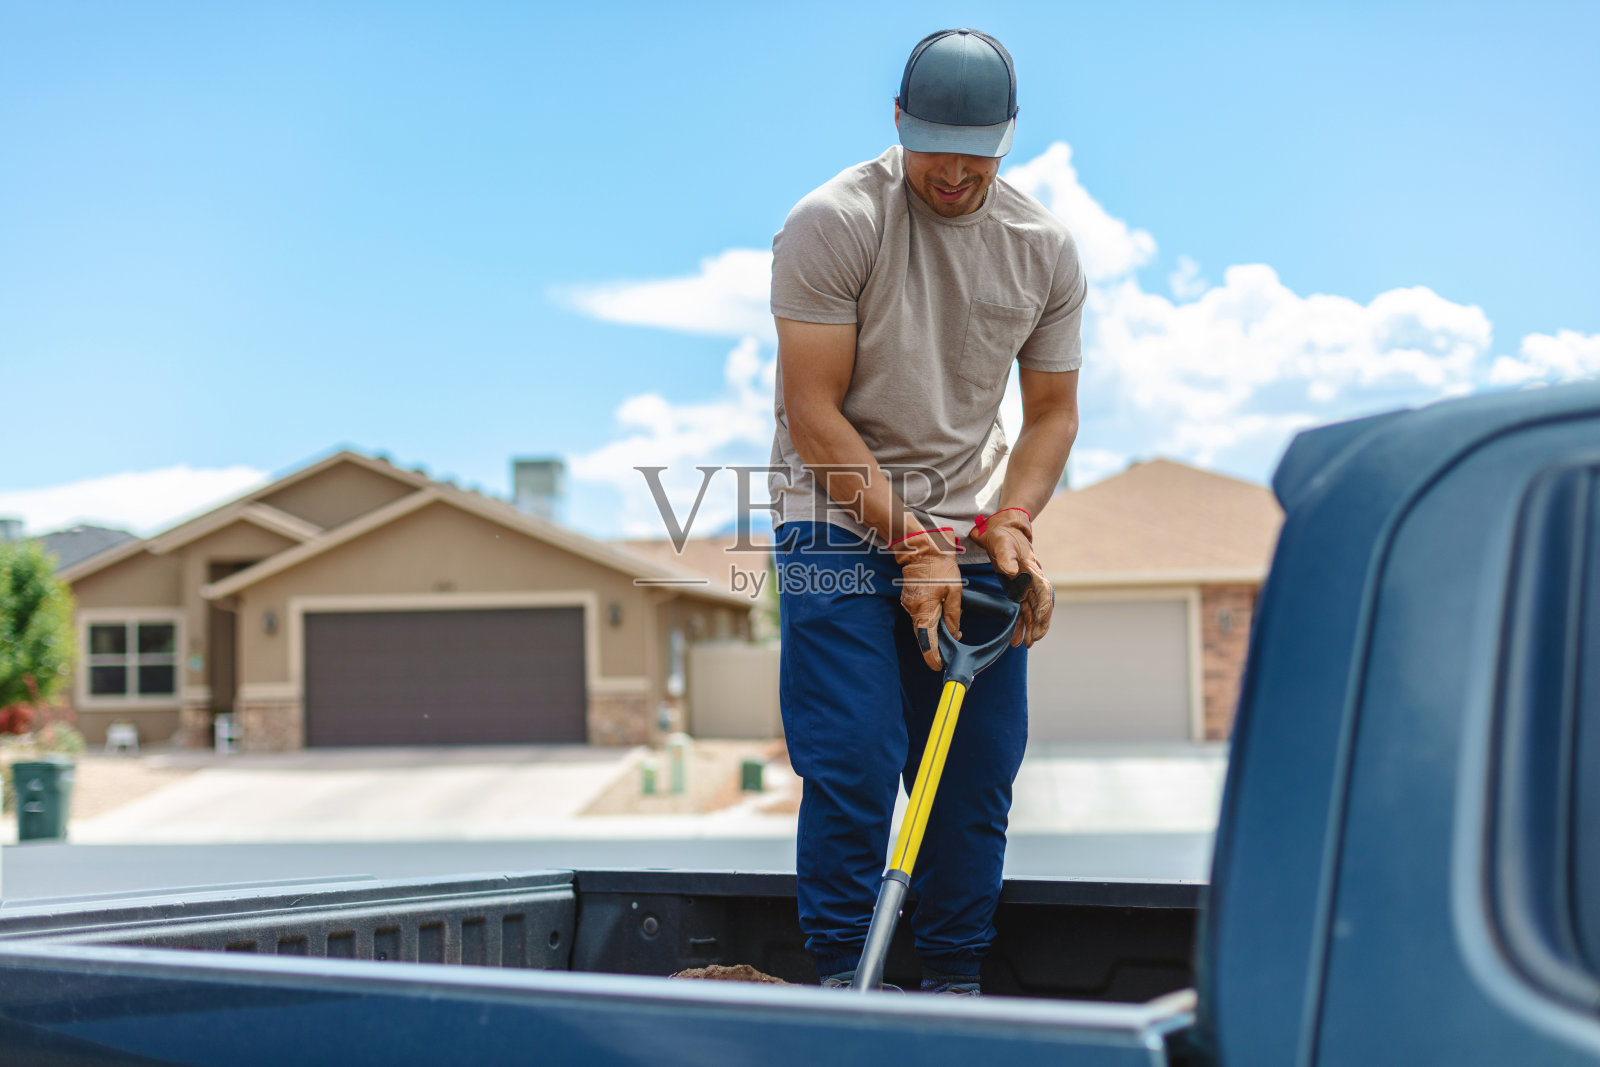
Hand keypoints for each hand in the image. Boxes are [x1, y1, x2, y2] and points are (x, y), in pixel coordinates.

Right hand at [892, 529, 962, 670]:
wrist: (922, 549)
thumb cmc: (939, 567)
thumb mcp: (954, 591)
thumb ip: (954, 615)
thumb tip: (955, 633)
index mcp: (925, 611)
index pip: (927, 641)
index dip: (933, 657)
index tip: (938, 667)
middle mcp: (913, 611)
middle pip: (924, 635)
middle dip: (936, 644)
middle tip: (949, 652)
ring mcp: (909, 605)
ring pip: (923, 625)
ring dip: (934, 630)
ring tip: (947, 631)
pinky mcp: (909, 600)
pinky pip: (920, 615)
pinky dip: (929, 619)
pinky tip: (939, 615)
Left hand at [969, 510, 1054, 647]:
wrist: (1001, 531)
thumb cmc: (1003, 536)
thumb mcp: (1002, 543)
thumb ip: (1006, 557)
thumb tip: (1012, 571)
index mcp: (1032, 571)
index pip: (1044, 591)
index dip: (1044, 607)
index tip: (1040, 621)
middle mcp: (1032, 581)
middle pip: (1041, 606)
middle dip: (1039, 624)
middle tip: (1032, 640)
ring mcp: (1026, 587)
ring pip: (1032, 612)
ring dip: (1030, 628)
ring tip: (1025, 644)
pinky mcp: (1018, 591)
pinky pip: (1022, 611)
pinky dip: (1020, 624)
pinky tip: (1016, 638)